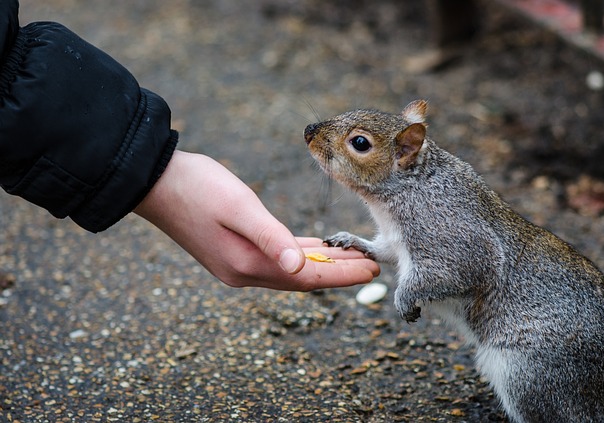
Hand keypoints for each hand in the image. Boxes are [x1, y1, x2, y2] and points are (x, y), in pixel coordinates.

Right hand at [134, 150, 379, 290]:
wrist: (153, 181)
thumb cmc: (196, 187)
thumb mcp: (237, 207)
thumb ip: (271, 238)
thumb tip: (300, 268)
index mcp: (246, 264)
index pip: (306, 278)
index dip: (340, 275)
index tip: (370, 270)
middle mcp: (243, 270)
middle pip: (301, 277)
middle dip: (338, 271)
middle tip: (371, 265)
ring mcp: (236, 262)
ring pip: (290, 268)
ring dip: (322, 264)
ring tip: (351, 258)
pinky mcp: (232, 250)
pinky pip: (276, 258)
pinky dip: (299, 255)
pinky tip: (313, 251)